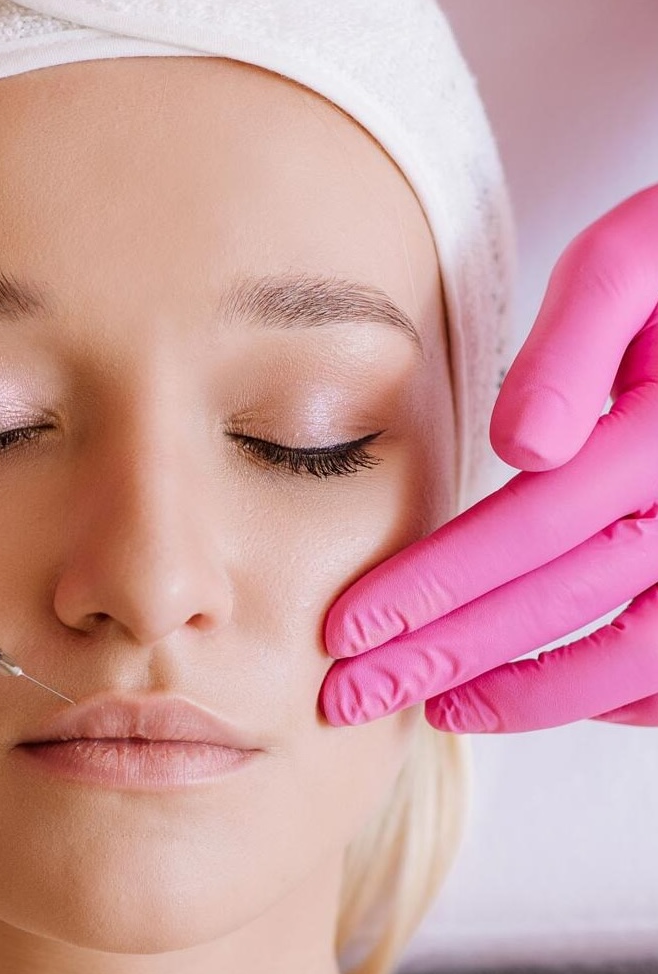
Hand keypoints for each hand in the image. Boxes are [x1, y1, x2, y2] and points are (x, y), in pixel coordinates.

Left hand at [319, 184, 657, 732]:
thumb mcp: (632, 263)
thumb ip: (574, 344)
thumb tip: (525, 445)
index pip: (525, 530)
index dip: (429, 587)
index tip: (344, 631)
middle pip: (556, 603)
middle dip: (443, 658)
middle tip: (349, 698)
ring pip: (630, 658)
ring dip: (526, 696)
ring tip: (438, 710)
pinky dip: (616, 695)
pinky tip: (545, 697)